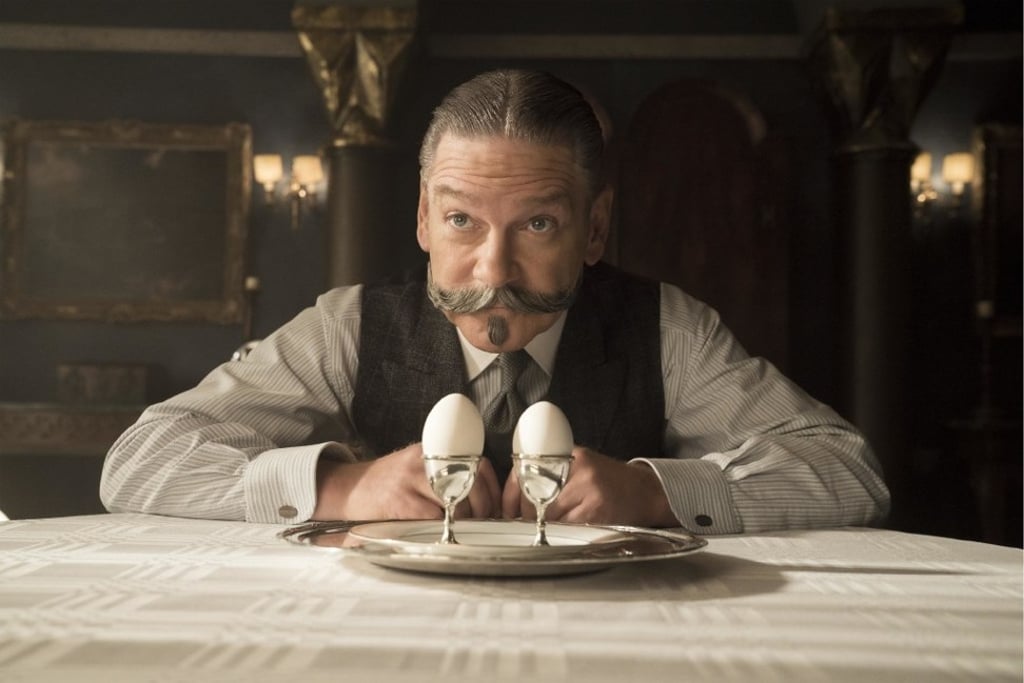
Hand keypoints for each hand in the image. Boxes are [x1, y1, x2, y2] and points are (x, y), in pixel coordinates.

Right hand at [312, 443, 501, 520]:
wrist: (349, 488)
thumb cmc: (388, 484)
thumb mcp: (419, 468)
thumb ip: (447, 475)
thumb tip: (484, 498)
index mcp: (434, 452)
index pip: (478, 465)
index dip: (492, 490)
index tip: (494, 507)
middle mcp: (425, 461)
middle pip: (471, 485)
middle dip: (481, 509)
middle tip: (479, 523)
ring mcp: (411, 480)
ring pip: (455, 502)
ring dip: (462, 522)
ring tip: (460, 530)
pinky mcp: (399, 502)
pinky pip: (432, 518)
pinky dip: (440, 529)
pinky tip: (437, 533)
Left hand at [501, 446, 677, 526]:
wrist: (645, 491)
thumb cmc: (608, 479)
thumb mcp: (580, 463)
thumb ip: (552, 470)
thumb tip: (516, 492)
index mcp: (571, 455)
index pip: (528, 472)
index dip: (513, 494)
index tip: (509, 508)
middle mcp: (579, 469)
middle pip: (535, 497)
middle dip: (527, 514)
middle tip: (527, 521)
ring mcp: (589, 491)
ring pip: (549, 515)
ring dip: (544, 526)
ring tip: (549, 526)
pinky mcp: (596, 512)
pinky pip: (567, 528)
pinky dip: (562, 533)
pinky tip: (568, 531)